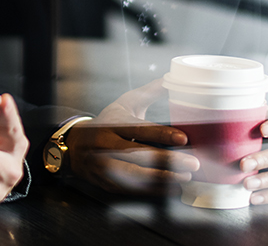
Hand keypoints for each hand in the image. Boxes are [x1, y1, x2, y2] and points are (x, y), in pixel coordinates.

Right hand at [66, 79, 198, 194]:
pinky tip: (172, 187)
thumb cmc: (106, 124)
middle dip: (168, 160)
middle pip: (138, 154)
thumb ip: (147, 93)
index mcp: (112, 123)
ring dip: (163, 177)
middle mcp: (106, 144)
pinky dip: (153, 190)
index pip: (138, 128)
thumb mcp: (122, 104)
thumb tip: (169, 77)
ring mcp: (104, 165)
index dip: (161, 134)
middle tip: (193, 163)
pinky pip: (131, 188)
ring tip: (185, 176)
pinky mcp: (107, 182)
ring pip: (135, 174)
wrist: (74, 146)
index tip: (184, 138)